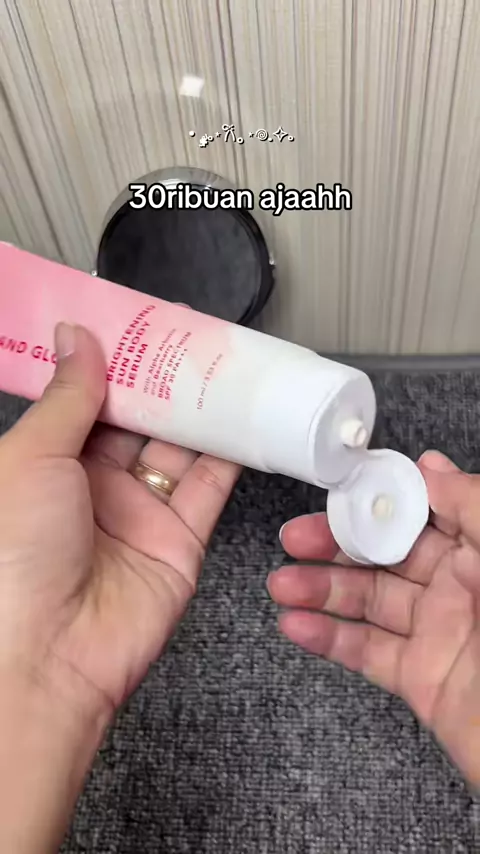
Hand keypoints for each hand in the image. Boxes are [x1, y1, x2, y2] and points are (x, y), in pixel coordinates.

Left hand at [0, 323, 239, 851]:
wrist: (50, 654)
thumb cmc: (16, 558)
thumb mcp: (31, 458)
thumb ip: (68, 396)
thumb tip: (76, 336)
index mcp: (47, 463)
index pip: (87, 398)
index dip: (113, 360)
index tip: (137, 322)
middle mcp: (92, 485)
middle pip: (139, 418)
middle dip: (164, 378)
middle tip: (190, 334)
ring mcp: (138, 511)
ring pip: (179, 446)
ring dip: (201, 408)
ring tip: (225, 364)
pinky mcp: (179, 539)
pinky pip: (210, 486)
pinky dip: (232, 454)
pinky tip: (246, 419)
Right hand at [268, 452, 479, 786]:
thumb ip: (472, 506)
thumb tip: (430, 468)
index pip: (418, 514)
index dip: (375, 502)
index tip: (336, 493)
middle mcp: (458, 587)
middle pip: (384, 555)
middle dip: (335, 544)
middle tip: (294, 538)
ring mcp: (439, 633)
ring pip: (369, 601)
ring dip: (321, 590)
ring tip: (280, 584)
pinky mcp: (423, 680)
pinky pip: (369, 652)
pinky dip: (329, 639)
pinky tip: (297, 625)